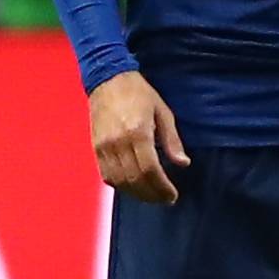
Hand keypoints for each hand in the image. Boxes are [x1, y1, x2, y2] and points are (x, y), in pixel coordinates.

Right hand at [88, 70, 189, 203]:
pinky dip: (120, 186)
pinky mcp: (95, 148)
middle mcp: (118, 142)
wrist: (107, 79)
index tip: (172, 195)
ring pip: (119, 181)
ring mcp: (104, 147)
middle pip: (134, 179)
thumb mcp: (163, 112)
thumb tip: (183, 164)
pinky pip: (106, 175)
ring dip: (136, 194)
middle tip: (165, 199)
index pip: (150, 169)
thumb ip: (172, 140)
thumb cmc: (139, 93)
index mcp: (138, 132)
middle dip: (151, 194)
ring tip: (151, 196)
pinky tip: (133, 187)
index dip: (162, 187)